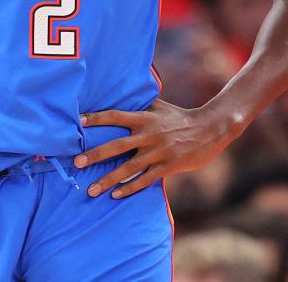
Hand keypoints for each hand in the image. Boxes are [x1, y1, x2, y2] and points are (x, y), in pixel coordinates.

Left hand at [75, 100, 237, 199]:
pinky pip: (145, 180)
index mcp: (145, 117)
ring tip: (91, 190)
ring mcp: (158, 152)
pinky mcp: (168, 166)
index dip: (96, 118)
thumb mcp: (160, 106)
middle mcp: (149, 135)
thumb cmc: (181, 117)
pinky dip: (130, 188)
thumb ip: (140, 104)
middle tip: (76, 162)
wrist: (211, 129)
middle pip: (116, 145)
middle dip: (95, 155)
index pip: (115, 116)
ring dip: (108, 180)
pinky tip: (116, 195)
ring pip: (128, 168)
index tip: (78, 122)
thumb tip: (121, 92)